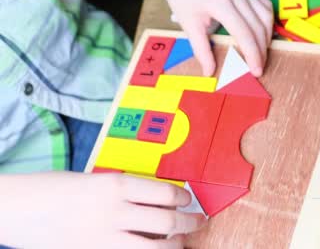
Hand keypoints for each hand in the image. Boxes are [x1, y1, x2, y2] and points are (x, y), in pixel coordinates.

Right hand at [0, 172, 205, 248]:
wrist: (16, 208)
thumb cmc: (53, 189)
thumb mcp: (96, 180)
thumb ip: (126, 191)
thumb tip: (159, 202)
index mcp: (116, 185)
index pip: (167, 193)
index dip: (185, 199)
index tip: (189, 200)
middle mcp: (115, 212)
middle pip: (169, 221)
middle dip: (191, 223)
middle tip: (198, 221)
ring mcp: (105, 238)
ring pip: (158, 247)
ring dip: (176, 244)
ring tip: (181, 240)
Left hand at [151, 0, 273, 76]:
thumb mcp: (188, 25)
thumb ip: (201, 49)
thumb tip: (209, 72)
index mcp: (221, 3)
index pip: (245, 33)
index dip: (253, 55)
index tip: (256, 71)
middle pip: (259, 26)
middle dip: (262, 50)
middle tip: (259, 68)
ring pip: (266, 15)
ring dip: (267, 36)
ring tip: (261, 53)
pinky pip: (264, 5)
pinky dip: (267, 22)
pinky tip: (262, 33)